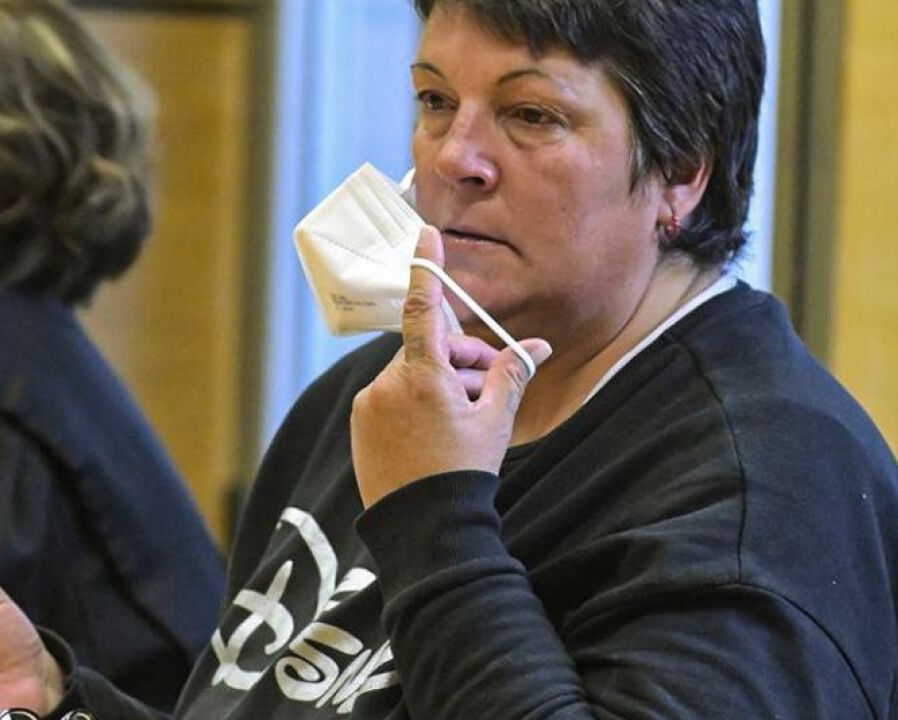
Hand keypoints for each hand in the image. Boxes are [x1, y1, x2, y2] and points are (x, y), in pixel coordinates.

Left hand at [350, 226, 551, 507]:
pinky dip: (414, 403)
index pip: (423, 307)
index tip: (425, 235)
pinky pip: (390, 397)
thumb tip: (538, 347)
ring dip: (438, 383)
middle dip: (458, 359)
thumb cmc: (464, 472)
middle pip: (427, 349)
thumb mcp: (495, 420)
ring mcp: (368, 403)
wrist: (424, 528)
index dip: (427, 268)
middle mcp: (387, 383)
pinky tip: (434, 433)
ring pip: (409, 375)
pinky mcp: (359, 423)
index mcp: (422, 375)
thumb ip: (510, 374)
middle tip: (486, 384)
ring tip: (464, 419)